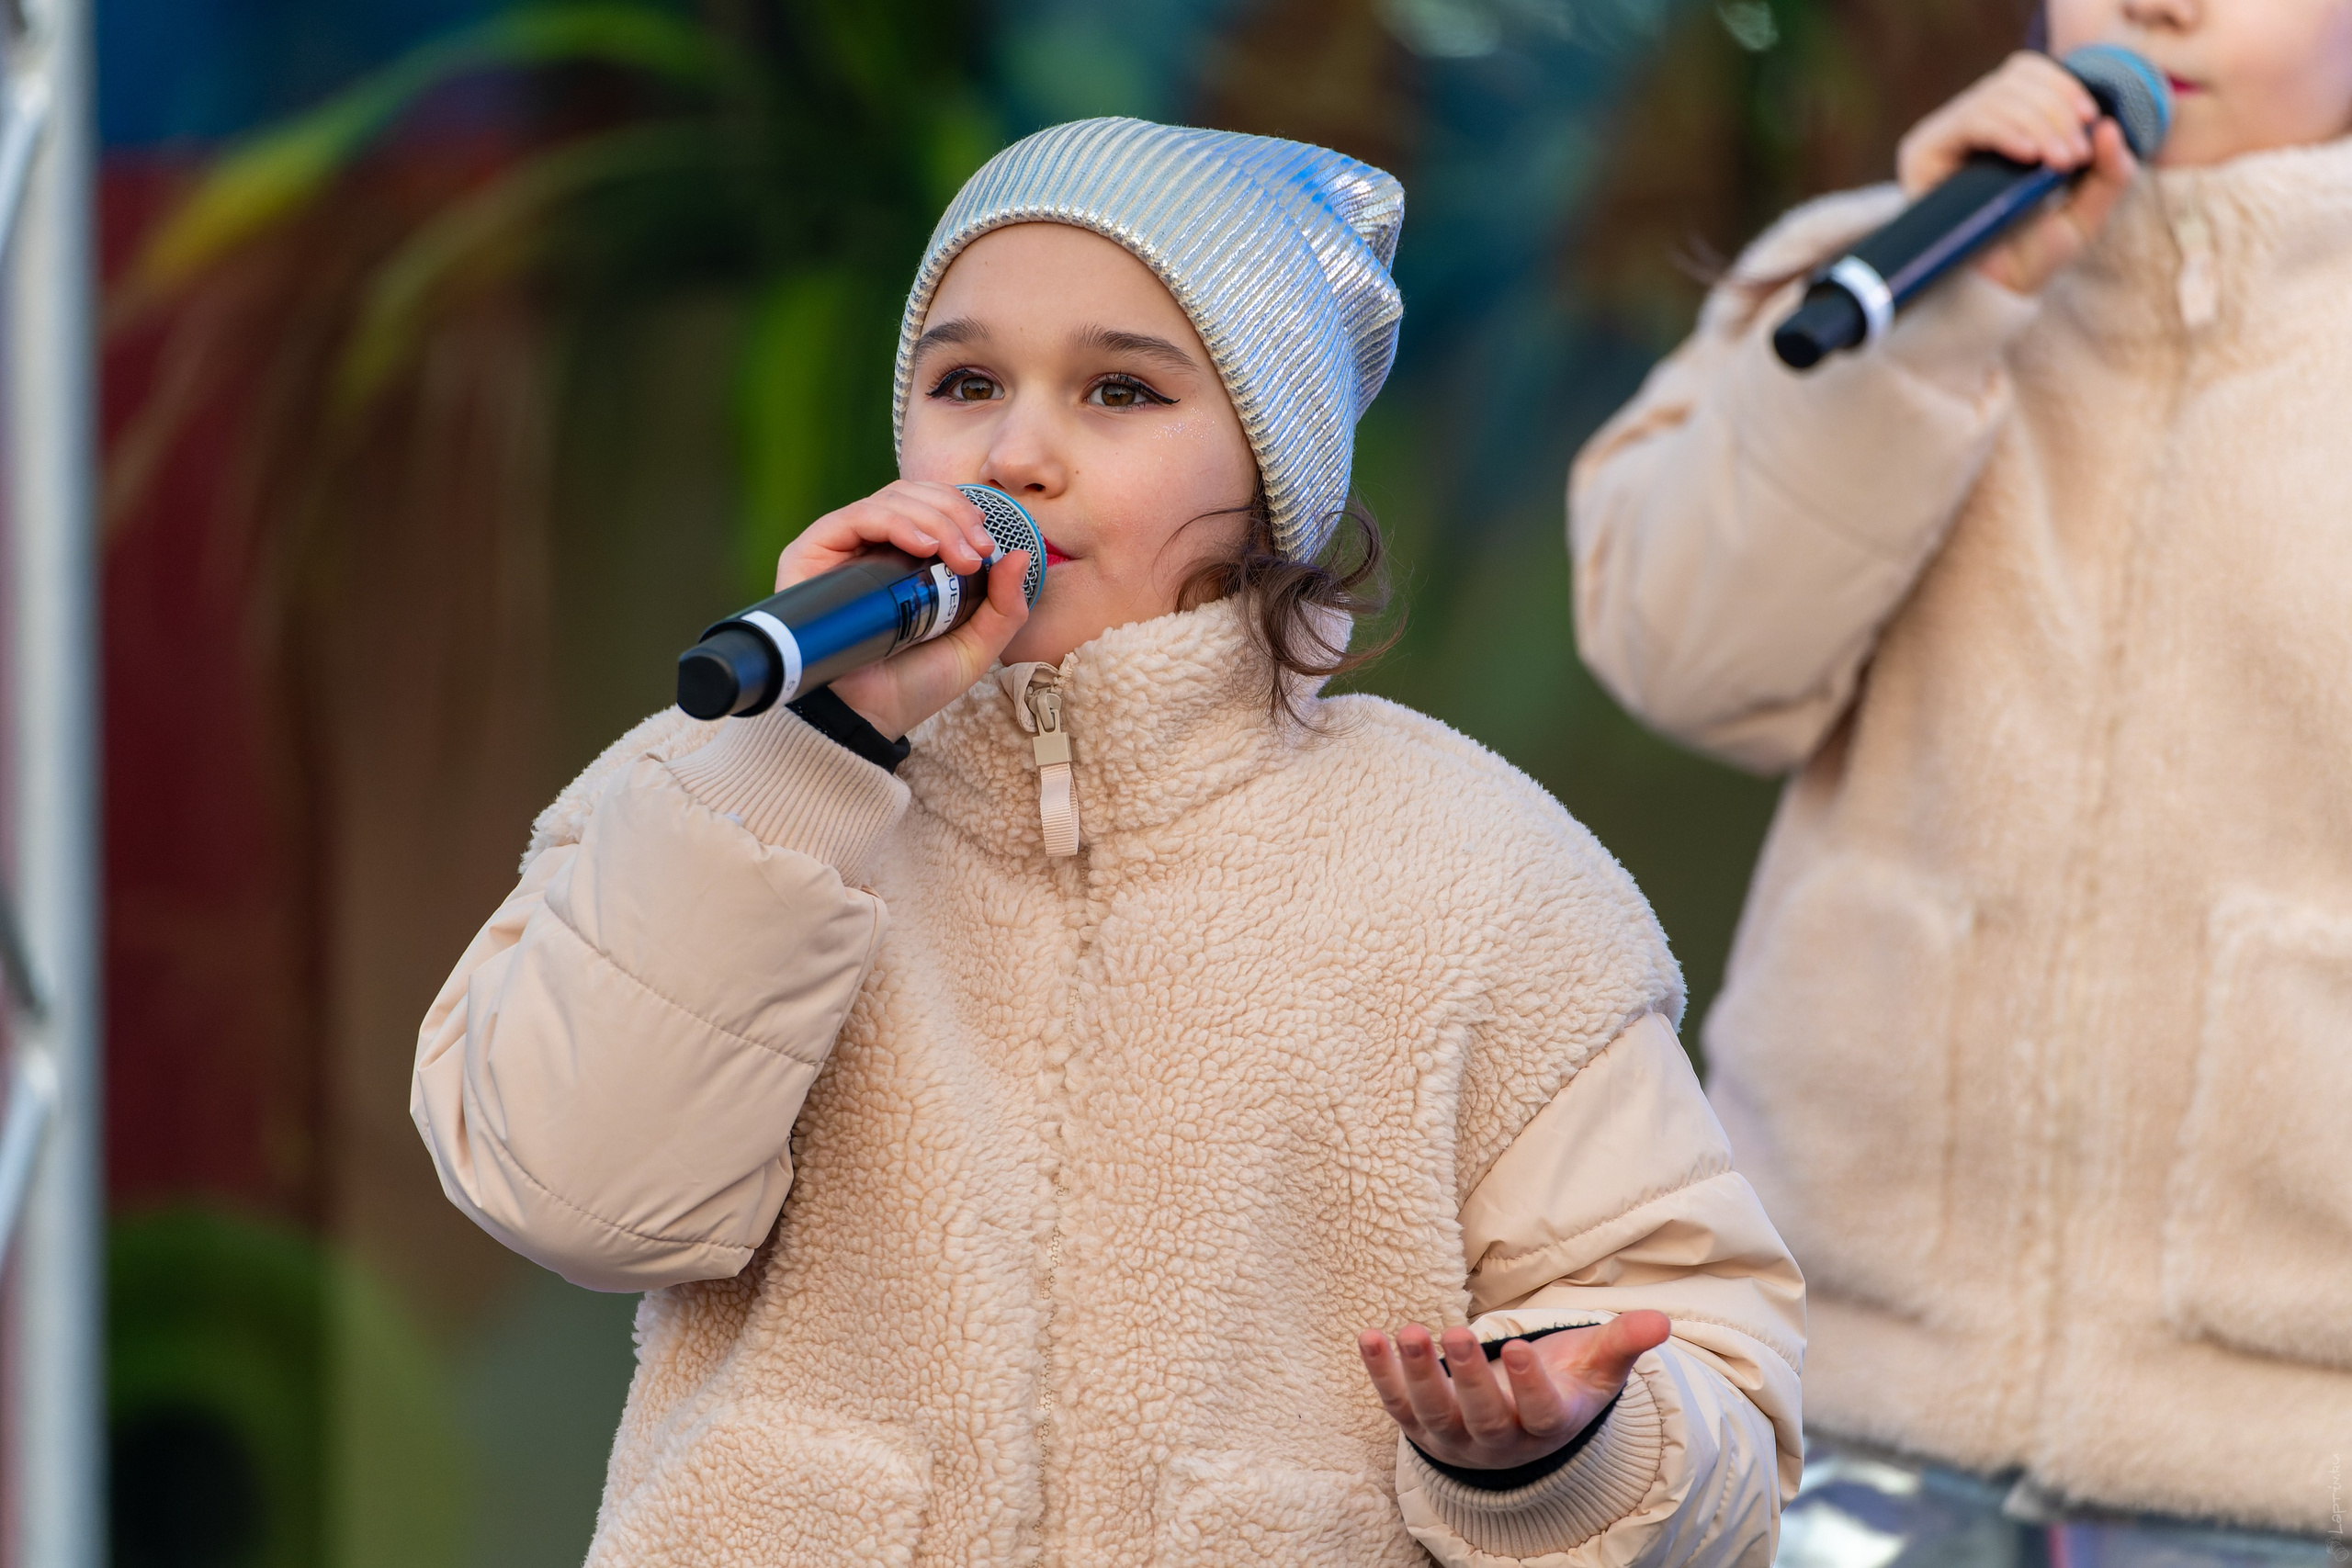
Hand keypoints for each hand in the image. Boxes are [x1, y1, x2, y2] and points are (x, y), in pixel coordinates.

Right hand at [773, 480, 1031, 740]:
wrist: (867, 719)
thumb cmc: (912, 686)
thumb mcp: (975, 646)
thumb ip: (1005, 607)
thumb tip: (1021, 554)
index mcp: (904, 560)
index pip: (932, 507)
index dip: (963, 512)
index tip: (988, 546)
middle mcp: (870, 548)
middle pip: (913, 496)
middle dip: (955, 514)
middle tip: (977, 551)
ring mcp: (840, 549)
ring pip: (890, 501)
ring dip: (935, 519)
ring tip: (958, 556)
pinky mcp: (810, 554)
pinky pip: (855, 517)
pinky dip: (896, 522)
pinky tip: (924, 547)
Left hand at [1357, 1312, 1669, 1471]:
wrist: (1518, 1425)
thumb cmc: (1562, 1384)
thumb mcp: (1596, 1366)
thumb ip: (1624, 1343)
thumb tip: (1662, 1322)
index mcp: (1547, 1425)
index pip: (1541, 1414)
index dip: (1530, 1386)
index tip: (1520, 1348)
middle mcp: (1499, 1440)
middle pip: (1483, 1416)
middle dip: (1469, 1377)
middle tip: (1457, 1333)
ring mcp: (1455, 1438)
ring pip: (1434, 1414)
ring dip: (1418, 1375)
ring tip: (1409, 1332)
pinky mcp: (1420, 1426)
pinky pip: (1396, 1404)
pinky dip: (1380, 1374)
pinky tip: (1369, 1337)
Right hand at [1896, 51, 2137, 295]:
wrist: (1988, 297)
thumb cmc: (2032, 258)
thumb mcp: (2087, 213)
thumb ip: (2111, 173)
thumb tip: (2109, 125)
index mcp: (2004, 126)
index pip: (2028, 73)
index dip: (2062, 85)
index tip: (2090, 120)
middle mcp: (1970, 125)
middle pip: (2016, 78)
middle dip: (2057, 112)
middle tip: (2075, 157)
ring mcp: (1944, 137)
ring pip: (1997, 97)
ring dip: (2040, 122)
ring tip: (2058, 164)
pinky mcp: (1923, 152)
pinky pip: (1972, 121)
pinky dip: (2008, 131)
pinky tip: (2029, 156)